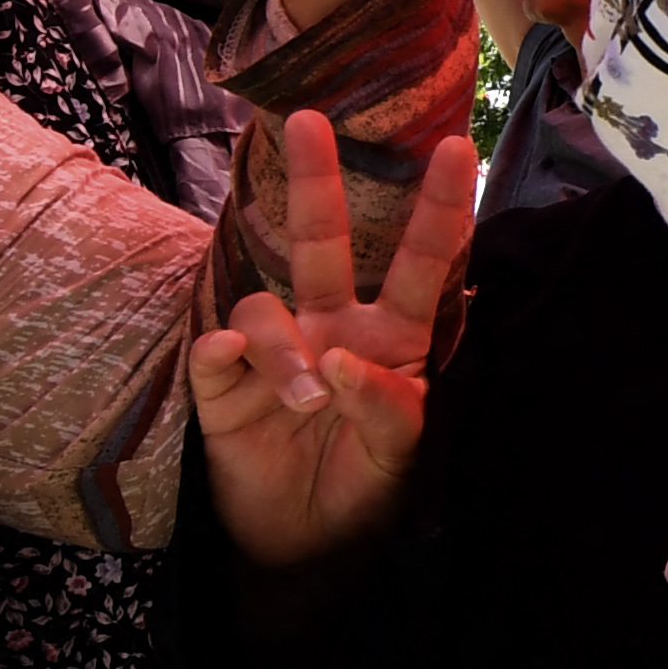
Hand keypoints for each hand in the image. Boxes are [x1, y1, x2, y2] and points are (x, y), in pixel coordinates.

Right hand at [192, 109, 477, 573]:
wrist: (304, 548)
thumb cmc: (366, 491)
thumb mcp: (398, 460)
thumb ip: (386, 411)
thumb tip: (340, 362)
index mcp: (390, 340)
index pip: (417, 266)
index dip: (436, 210)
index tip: (453, 147)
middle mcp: (330, 330)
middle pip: (321, 241)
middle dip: (317, 179)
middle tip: (309, 120)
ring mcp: (274, 354)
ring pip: (267, 308)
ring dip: (284, 347)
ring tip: (307, 401)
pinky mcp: (224, 388)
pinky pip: (214, 352)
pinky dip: (222, 352)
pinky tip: (230, 362)